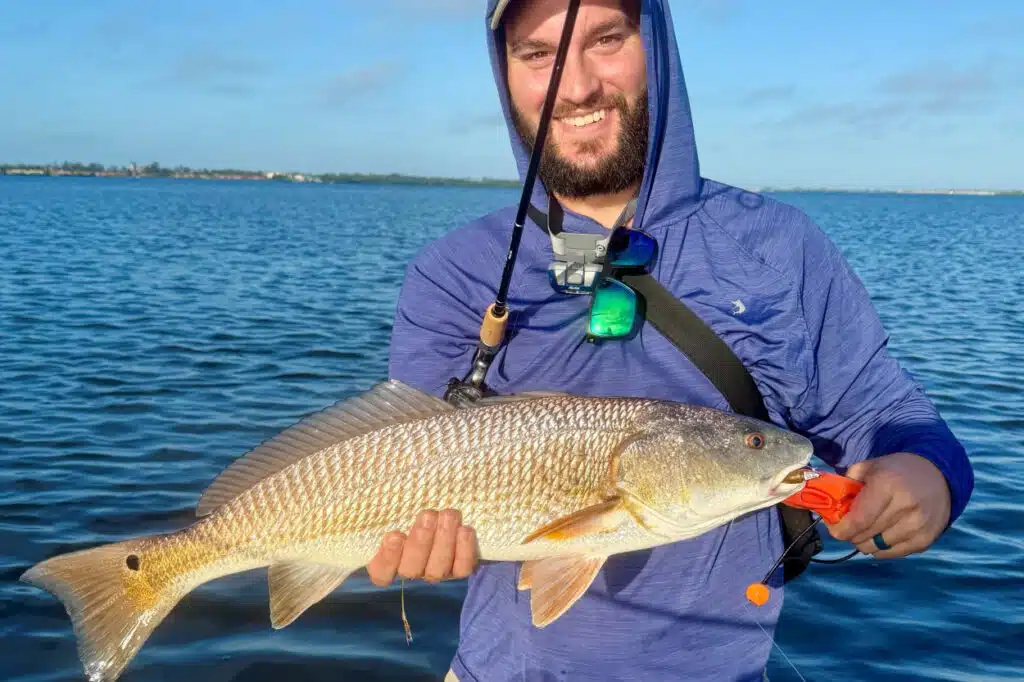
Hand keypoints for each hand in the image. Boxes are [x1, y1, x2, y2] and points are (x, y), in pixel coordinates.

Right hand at [367, 509, 478, 585]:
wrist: (445, 506)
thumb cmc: (410, 502)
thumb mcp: (393, 501)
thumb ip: (380, 500)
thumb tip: (359, 475)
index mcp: (388, 560)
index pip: (381, 572)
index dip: (387, 558)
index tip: (394, 534)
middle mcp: (412, 569)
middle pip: (411, 569)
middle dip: (420, 541)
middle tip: (428, 514)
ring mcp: (436, 571)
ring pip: (437, 569)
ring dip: (443, 541)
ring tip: (448, 514)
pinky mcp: (460, 567)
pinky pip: (463, 568)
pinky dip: (464, 550)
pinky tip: (465, 530)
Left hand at [825, 452, 950, 558]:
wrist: (938, 475)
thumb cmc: (896, 471)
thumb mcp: (869, 467)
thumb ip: (846, 485)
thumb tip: (829, 509)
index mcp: (888, 485)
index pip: (859, 520)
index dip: (841, 530)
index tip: (834, 529)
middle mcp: (906, 507)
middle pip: (865, 535)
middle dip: (850, 534)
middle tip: (848, 526)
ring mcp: (918, 526)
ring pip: (877, 547)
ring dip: (865, 541)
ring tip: (865, 529)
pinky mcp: (926, 539)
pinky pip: (892, 554)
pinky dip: (880, 548)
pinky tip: (881, 534)